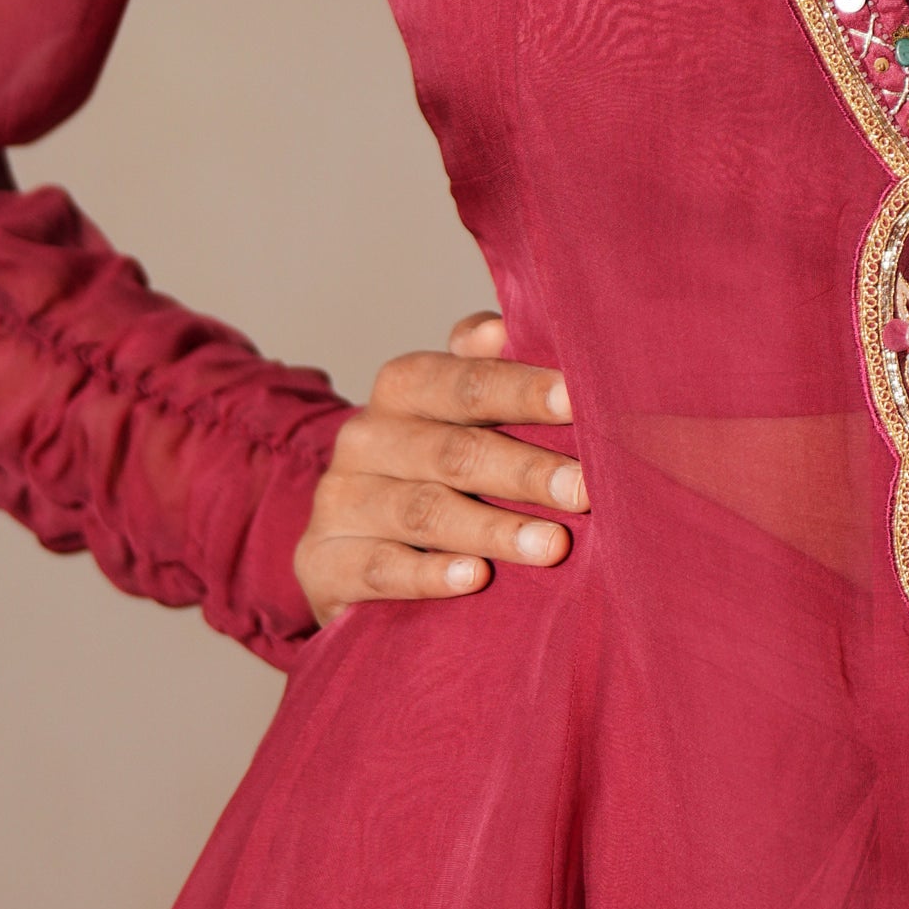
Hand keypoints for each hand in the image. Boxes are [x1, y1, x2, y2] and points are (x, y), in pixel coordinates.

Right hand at [296, 311, 584, 626]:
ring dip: (493, 530)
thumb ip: (489, 371)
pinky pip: (381, 569)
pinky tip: (475, 579)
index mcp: (404, 388)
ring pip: (424, 512)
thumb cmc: (435, 470)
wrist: (353, 550)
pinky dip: (430, 575)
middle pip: (452, 451)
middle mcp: (366, 437)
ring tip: (552, 546)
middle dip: (524, 470)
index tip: (577, 400)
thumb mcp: (462, 417)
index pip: (465, 383)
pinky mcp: (325, 562)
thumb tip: (505, 329)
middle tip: (583, 490)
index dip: (522, 390)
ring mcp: (341, 500)